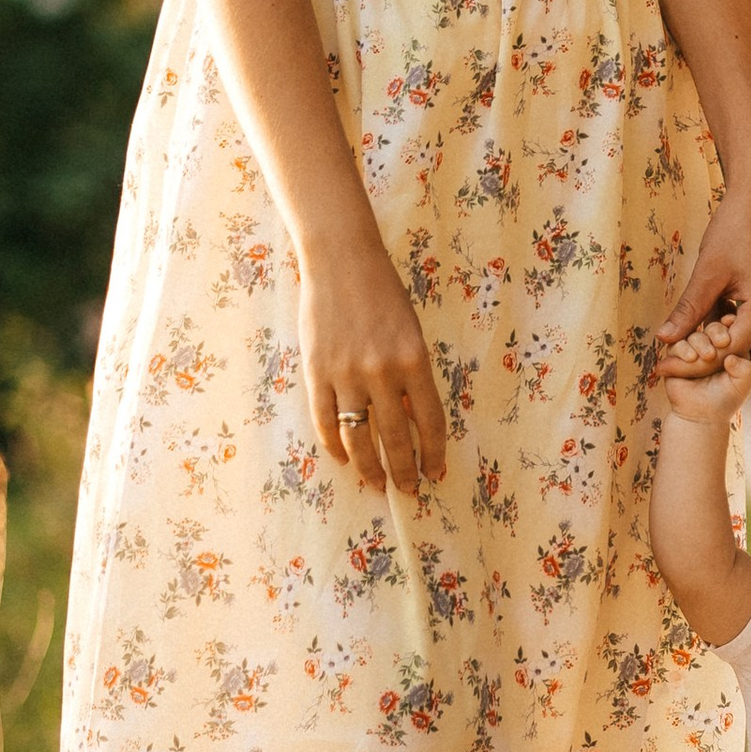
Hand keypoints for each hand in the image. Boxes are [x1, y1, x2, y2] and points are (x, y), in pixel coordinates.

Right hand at [301, 225, 448, 498]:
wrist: (341, 261)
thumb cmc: (383, 293)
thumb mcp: (410, 331)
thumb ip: (412, 375)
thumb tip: (411, 422)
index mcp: (414, 360)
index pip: (429, 421)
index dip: (433, 453)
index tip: (435, 473)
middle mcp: (382, 372)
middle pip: (394, 437)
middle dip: (403, 469)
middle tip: (407, 490)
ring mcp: (346, 374)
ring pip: (358, 437)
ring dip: (369, 467)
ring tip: (376, 483)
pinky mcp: (316, 372)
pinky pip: (325, 421)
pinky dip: (335, 445)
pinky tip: (344, 458)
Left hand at [656, 167, 750, 370]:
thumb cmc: (737, 226)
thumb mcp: (708, 271)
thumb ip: (689, 310)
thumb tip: (663, 340)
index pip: (728, 356)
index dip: (695, 363)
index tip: (666, 368)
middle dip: (720, 365)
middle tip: (685, 361)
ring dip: (735, 347)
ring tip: (699, 338)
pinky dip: (746, 330)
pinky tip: (719, 318)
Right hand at [658, 316, 750, 429]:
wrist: (702, 416)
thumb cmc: (726, 399)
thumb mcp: (743, 383)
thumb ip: (745, 368)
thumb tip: (730, 356)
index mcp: (730, 346)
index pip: (731, 327)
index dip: (730, 323)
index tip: (731, 324)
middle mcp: (711, 345)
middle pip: (712, 326)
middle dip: (716, 331)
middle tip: (722, 342)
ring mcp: (693, 350)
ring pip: (693, 334)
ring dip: (699, 341)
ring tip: (706, 357)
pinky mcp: (676, 358)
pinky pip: (675, 345)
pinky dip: (682, 349)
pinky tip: (691, 358)